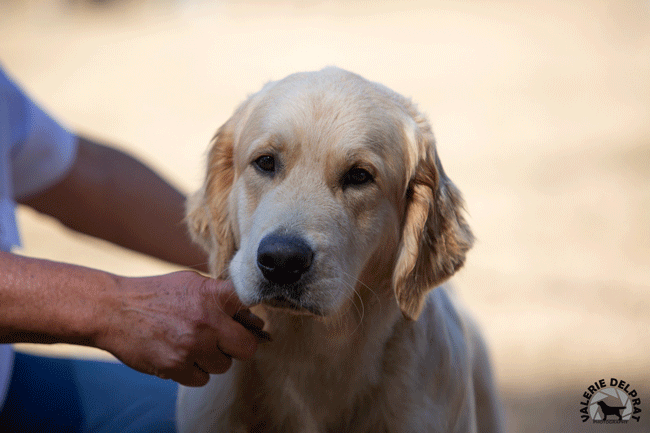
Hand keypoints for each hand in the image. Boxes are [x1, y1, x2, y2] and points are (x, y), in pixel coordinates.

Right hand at [95, 271, 262, 385]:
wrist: (114, 309)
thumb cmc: (156, 294)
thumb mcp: (190, 284)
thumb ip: (220, 296)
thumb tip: (253, 318)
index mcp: (213, 294)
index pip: (251, 307)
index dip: (251, 318)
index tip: (248, 323)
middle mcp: (207, 320)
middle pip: (247, 347)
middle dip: (237, 346)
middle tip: (223, 342)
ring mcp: (192, 345)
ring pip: (223, 365)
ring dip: (212, 360)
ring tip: (192, 346)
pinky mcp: (175, 366)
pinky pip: (201, 379)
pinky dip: (193, 372)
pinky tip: (180, 357)